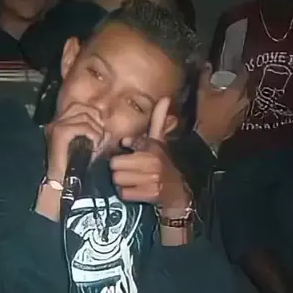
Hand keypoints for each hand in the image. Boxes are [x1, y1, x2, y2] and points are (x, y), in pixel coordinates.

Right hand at [44, 102, 106, 178]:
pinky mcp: (61, 133)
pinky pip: (84, 127)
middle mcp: (56, 122)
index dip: (92, 113)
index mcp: (58, 124)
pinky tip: (94, 145)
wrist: (57, 182)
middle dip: (96, 120)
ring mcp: (57, 126)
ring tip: (97, 143)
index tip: (99, 128)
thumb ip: (96, 138)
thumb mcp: (86, 150)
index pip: (78, 106)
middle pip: (82, 108)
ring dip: (96, 130)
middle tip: (100, 136)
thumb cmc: (71, 169)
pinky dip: (93, 135)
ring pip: (85, 117)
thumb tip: (108, 131)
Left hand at [110, 97, 189, 213]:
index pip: (126, 145)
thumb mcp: (160, 141)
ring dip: (122, 181)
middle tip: (129, 170)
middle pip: (115, 164)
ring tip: (133, 180)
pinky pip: (123, 193)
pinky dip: (127, 193)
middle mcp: (152, 162)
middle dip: (119, 168)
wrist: (178, 191)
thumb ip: (158, 120)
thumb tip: (165, 98)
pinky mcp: (148, 194)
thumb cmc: (163, 163)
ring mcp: (150, 179)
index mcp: (153, 147)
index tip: (131, 156)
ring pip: (118, 179)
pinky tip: (136, 190)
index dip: (125, 152)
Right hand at [195, 63, 249, 145]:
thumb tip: (208, 64)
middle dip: (240, 84)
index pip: (244, 76)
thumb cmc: (205, 113)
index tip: (237, 67)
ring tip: (231, 95)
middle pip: (245, 88)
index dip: (241, 70)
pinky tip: (229, 108)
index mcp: (236, 92)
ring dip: (239, 96)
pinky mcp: (240, 121)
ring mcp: (243, 112)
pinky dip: (237, 107)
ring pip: (244, 100)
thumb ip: (205, 77)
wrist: (207, 137)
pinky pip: (241, 110)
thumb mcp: (202, 93)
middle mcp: (244, 101)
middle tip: (232, 82)